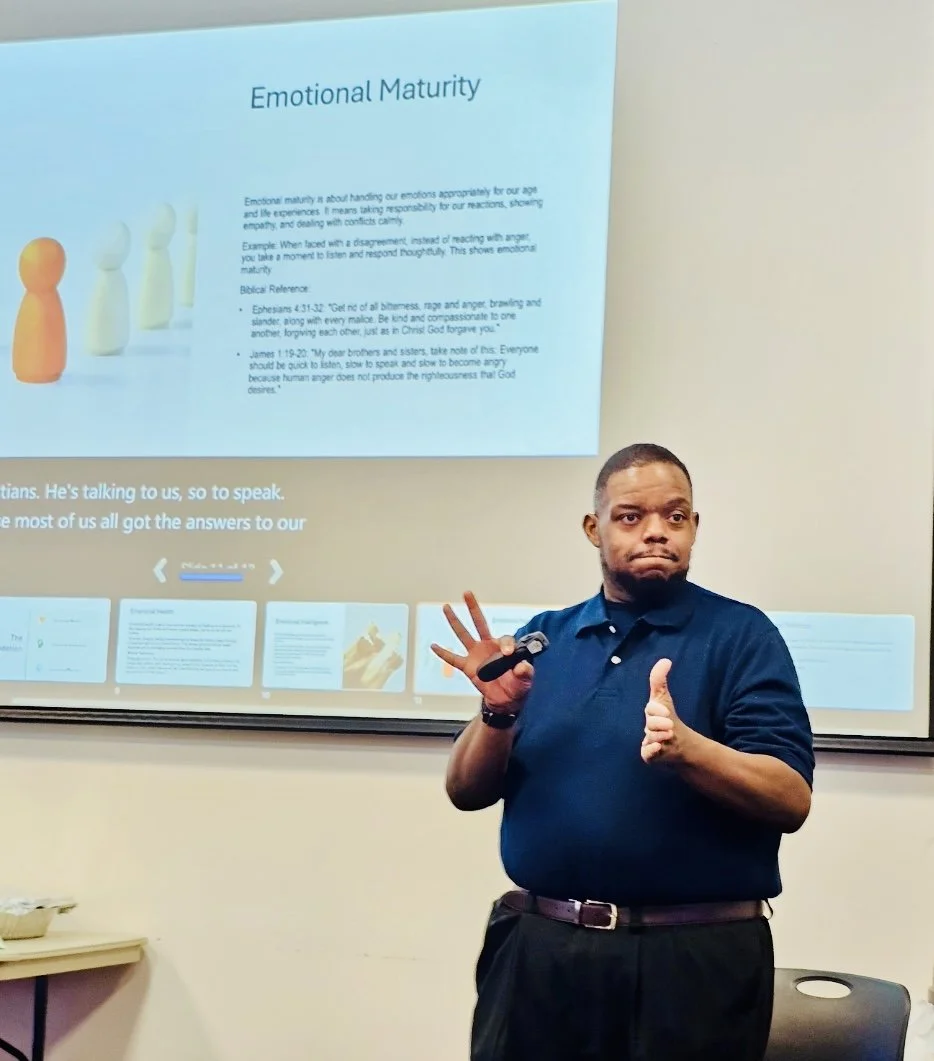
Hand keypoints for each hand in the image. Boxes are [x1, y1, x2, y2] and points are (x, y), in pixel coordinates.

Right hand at [430, 591, 532, 711]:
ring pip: (464, 635)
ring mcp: (477, 655)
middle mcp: (489, 647)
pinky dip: (443, 653)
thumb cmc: (517, 686)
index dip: (506, 645)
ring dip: (455, 621)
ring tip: (447, 607)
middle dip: (473, 608)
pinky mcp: (468, 667)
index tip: (507, 654)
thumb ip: (525, 672)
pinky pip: (453, 659)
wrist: (506, 700)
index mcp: (504, 648)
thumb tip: (521, 667)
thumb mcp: (525, 680)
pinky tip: (434, 646)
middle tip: (467, 593)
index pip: (504, 639)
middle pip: (480, 623)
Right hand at [642, 658, 693, 763]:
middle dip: (659, 724)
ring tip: (669, 737)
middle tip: (670, 725)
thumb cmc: (667, 719)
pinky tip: (658, 748)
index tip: (667, 712)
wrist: (678, 745)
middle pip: (651, 725)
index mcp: (650, 713)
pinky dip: (651, 751)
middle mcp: (646, 727)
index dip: (657, 710)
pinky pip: (646, 754)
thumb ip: (659, 681)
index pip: (650, 710)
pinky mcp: (649, 755)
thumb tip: (665, 660)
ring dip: (659, 737)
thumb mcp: (663, 699)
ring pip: (650, 739)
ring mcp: (646, 741)